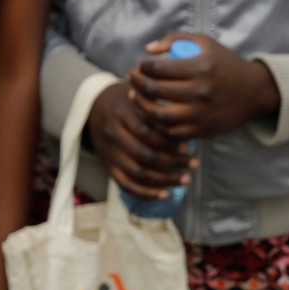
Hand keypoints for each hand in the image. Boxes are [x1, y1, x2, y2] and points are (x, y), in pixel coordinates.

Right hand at [86, 79, 193, 199]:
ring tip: (185, 179)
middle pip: (144, 154)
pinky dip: (146, 193)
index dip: (168, 142)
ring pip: (137, 172)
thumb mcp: (138, 94)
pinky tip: (164, 194)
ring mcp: (109, 151)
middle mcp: (113, 133)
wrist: (95, 106)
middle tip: (193, 164)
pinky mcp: (108, 164)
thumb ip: (156, 103)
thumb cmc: (126, 100)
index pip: (146, 132)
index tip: (188, 147)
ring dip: (164, 180)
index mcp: (121, 113)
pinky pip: (125, 184)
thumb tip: (184, 120)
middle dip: (172, 163)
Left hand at [129, 33, 280, 141]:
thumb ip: (174, 39)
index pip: (158, 69)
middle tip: (133, 79)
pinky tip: (151, 113)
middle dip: (137, 83)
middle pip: (155, 91)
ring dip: (141, 105)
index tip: (141, 65)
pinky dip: (157, 124)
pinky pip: (172, 131)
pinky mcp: (204, 130)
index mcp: (200, 68)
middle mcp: (201, 92)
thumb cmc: (224, 63)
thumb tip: (147, 50)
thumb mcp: (205, 42)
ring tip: (135, 96)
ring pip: (159, 115)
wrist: (255, 91)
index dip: (142, 66)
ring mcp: (202, 114)